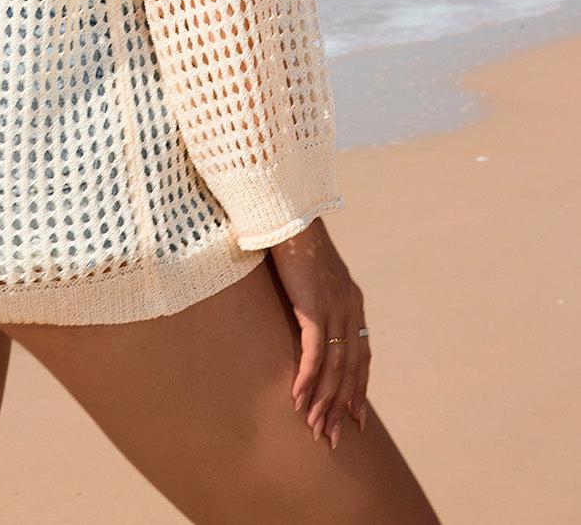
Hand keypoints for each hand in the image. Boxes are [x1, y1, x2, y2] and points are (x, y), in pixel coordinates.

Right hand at [269, 218, 369, 449]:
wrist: (287, 213)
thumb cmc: (292, 239)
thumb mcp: (312, 273)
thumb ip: (314, 294)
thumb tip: (303, 310)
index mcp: (352, 301)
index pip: (362, 355)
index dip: (358, 388)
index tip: (355, 418)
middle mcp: (349, 308)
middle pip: (351, 369)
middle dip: (341, 406)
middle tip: (332, 437)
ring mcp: (334, 308)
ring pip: (334, 367)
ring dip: (322, 400)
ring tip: (313, 427)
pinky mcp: (314, 306)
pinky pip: (314, 352)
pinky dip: (307, 378)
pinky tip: (297, 397)